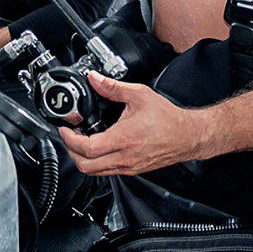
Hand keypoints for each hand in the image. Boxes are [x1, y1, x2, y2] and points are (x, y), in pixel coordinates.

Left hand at [58, 72, 213, 176]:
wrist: (188, 136)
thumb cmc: (168, 119)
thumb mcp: (139, 95)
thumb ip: (113, 87)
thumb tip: (95, 79)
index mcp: (124, 140)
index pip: (87, 148)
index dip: (69, 139)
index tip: (65, 129)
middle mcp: (124, 157)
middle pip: (85, 166)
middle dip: (71, 151)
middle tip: (69, 136)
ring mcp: (128, 167)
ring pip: (95, 172)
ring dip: (82, 158)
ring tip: (80, 141)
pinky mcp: (132, 170)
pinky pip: (107, 171)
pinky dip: (96, 162)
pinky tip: (97, 147)